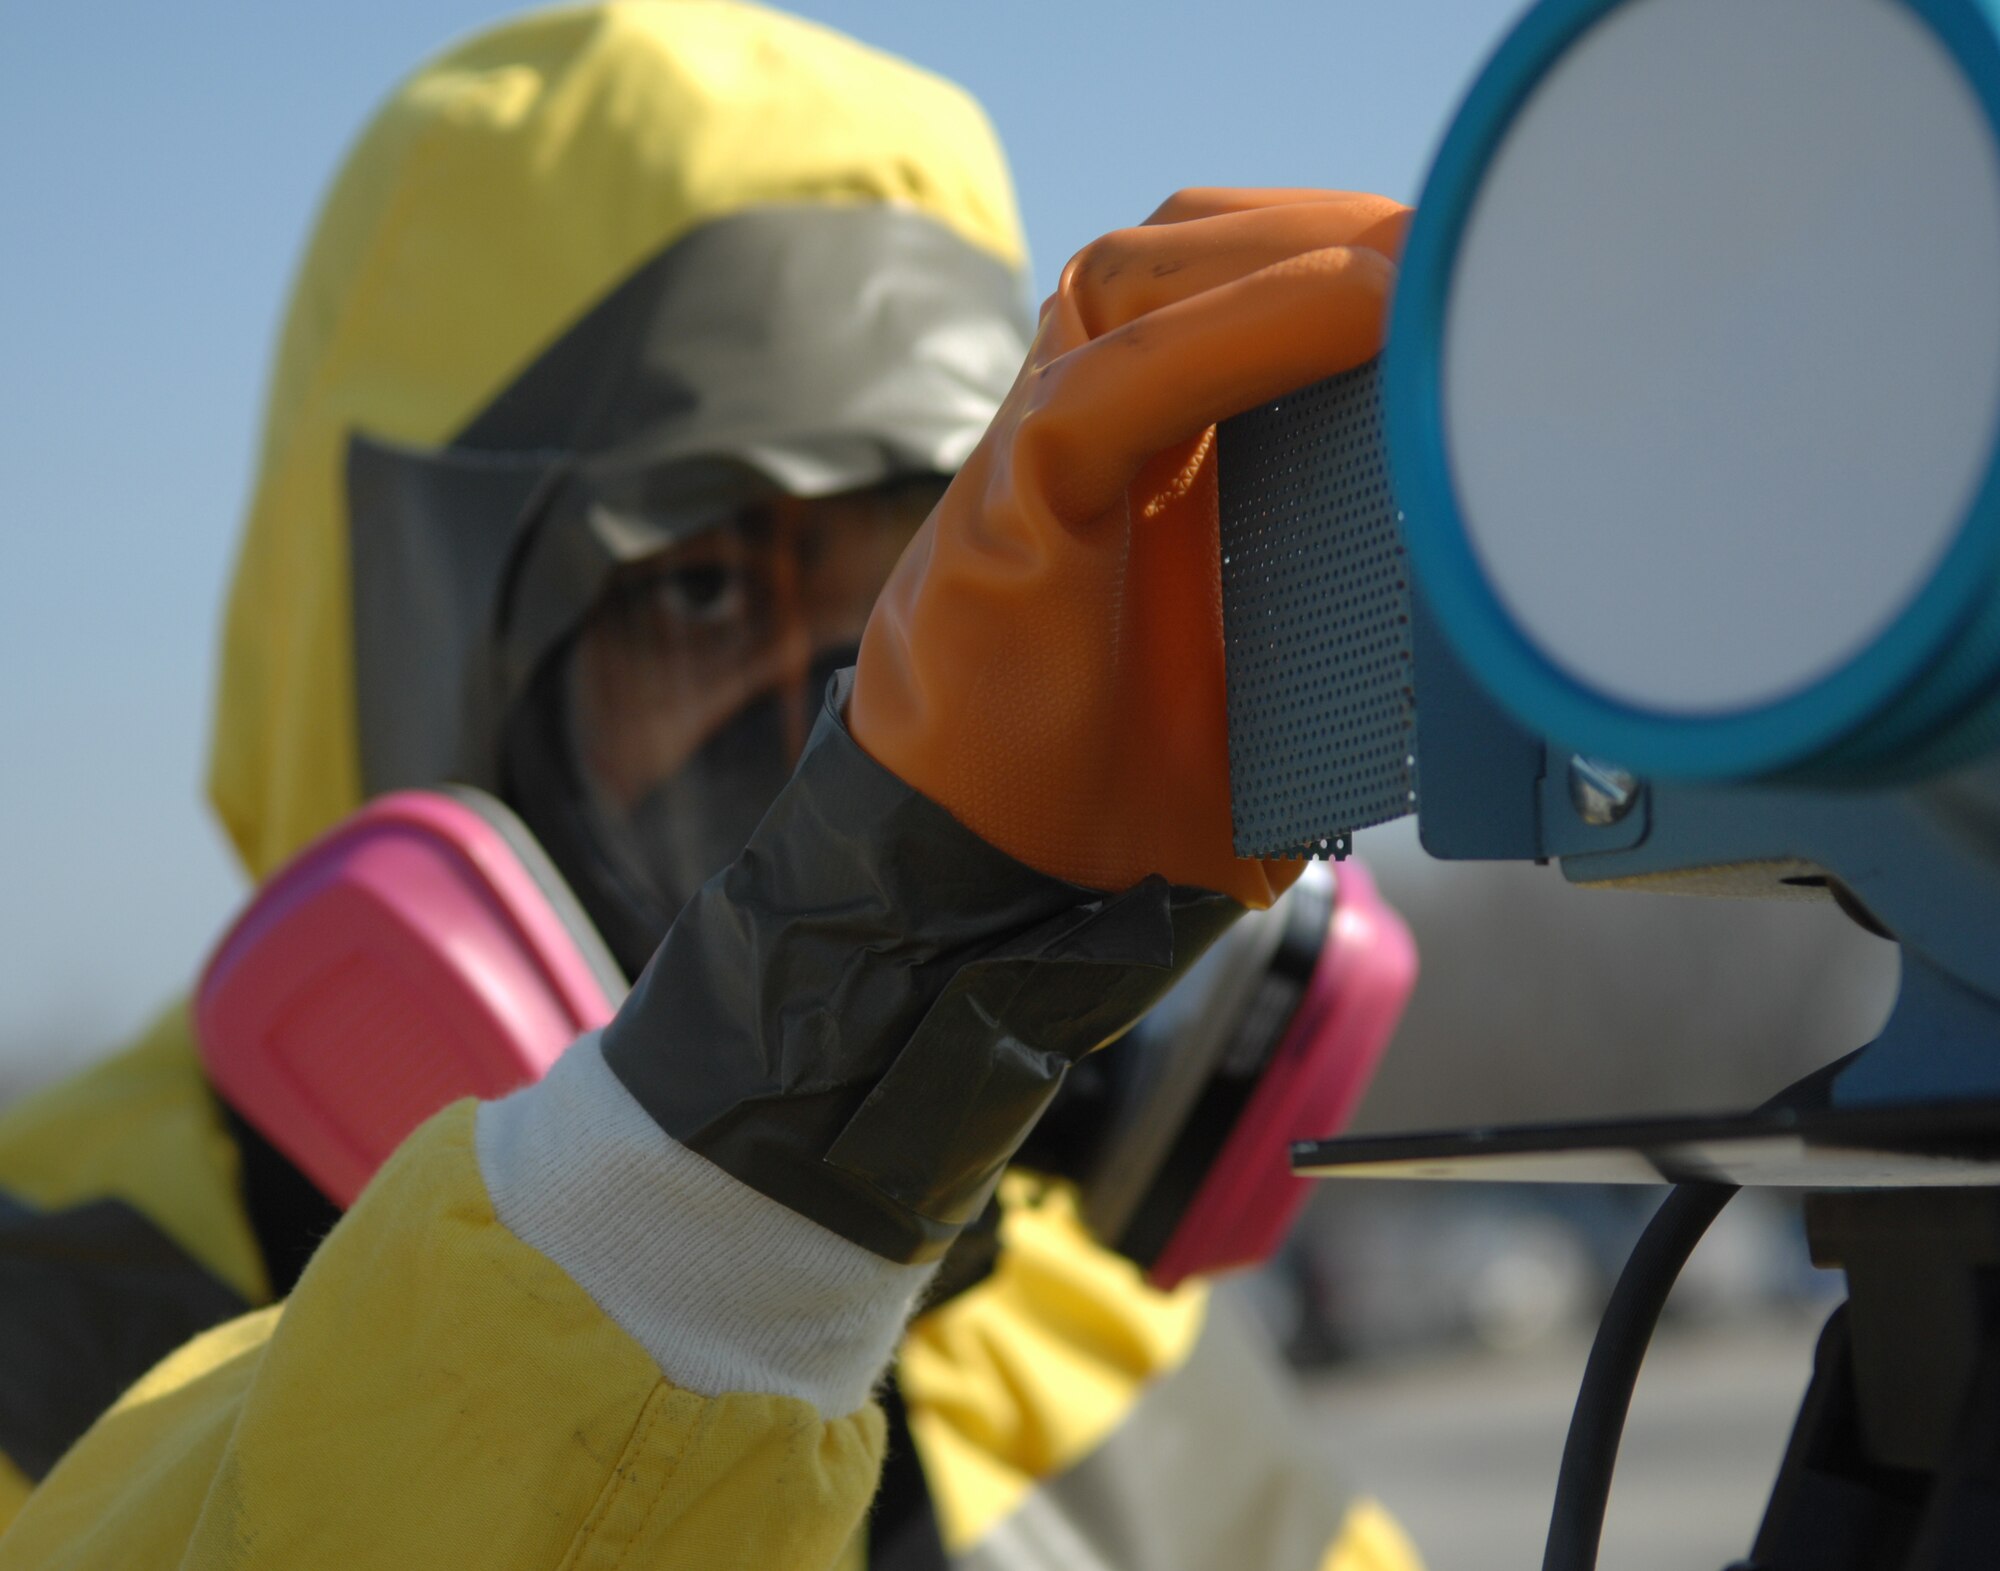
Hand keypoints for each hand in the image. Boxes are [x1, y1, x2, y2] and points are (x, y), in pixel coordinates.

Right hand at [852, 189, 1408, 906]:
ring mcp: (1038, 444)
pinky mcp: (1015, 498)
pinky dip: (1237, 338)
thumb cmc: (1131, 772)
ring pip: (1149, 279)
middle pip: (1197, 246)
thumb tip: (1512, 595)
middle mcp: (1087, 414)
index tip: (1471, 261)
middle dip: (1335, 230)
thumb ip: (1360, 599)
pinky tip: (1358, 312)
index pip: (1239, 274)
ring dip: (1294, 258)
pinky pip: (1120, 386)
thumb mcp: (1280, 669)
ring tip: (1422, 268)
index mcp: (1150, 442)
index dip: (1349, 246)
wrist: (1003, 866)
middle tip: (1463, 249)